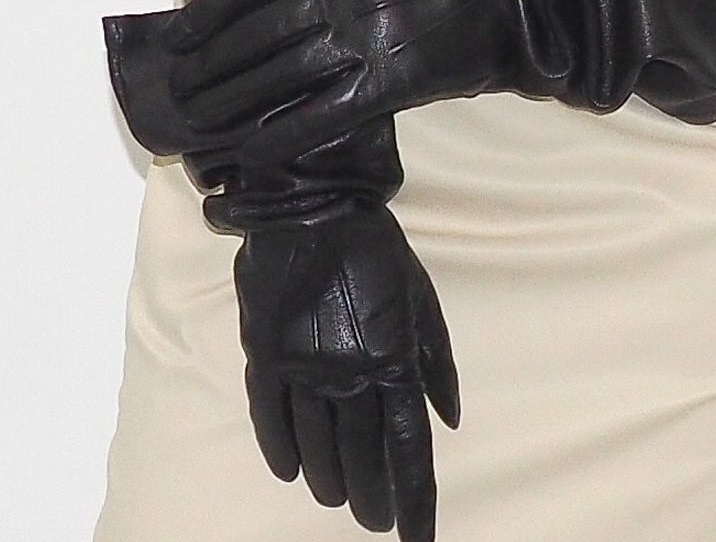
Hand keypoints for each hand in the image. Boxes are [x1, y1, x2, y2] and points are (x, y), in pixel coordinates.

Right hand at [183, 115, 459, 539]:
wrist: (310, 206)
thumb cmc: (375, 250)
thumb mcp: (422, 298)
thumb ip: (437, 363)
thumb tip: (449, 420)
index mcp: (394, 361)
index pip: (408, 451)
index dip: (415, 501)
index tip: (418, 539)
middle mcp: (349, 375)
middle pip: (362, 461)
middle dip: (373, 499)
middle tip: (375, 520)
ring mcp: (302, 369)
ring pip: (317, 449)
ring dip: (330, 482)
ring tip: (339, 499)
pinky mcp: (266, 356)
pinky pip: (271, 420)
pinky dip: (281, 451)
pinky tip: (290, 471)